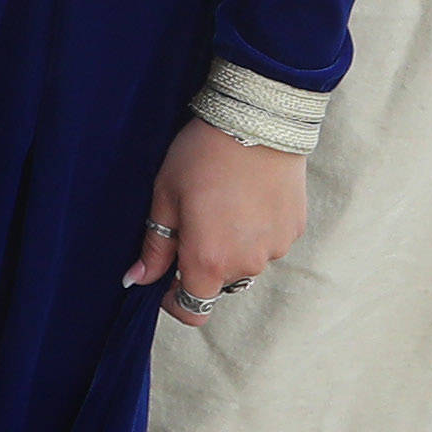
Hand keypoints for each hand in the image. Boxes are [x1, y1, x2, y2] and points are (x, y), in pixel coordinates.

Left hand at [124, 119, 307, 324]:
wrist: (259, 121)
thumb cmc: (202, 156)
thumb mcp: (166, 196)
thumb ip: (155, 246)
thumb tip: (136, 280)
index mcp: (208, 261)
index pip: (193, 310)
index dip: (175, 301)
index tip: (165, 280)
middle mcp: (247, 263)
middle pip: (218, 283)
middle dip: (200, 263)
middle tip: (192, 220)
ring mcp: (275, 248)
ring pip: (245, 262)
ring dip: (230, 247)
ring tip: (222, 204)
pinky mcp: (295, 230)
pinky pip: (268, 243)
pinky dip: (255, 231)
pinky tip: (246, 198)